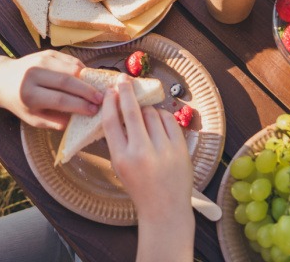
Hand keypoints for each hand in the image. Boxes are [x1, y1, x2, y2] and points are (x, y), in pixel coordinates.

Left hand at [0, 50, 101, 130]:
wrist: (3, 78)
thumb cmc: (20, 102)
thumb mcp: (34, 118)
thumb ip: (56, 122)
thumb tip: (80, 121)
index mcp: (30, 94)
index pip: (60, 100)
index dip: (80, 105)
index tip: (94, 111)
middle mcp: (34, 74)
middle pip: (68, 81)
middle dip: (88, 91)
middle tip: (102, 99)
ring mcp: (41, 60)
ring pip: (72, 68)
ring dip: (87, 79)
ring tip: (98, 90)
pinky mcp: (48, 52)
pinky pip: (70, 60)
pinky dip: (82, 70)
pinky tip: (87, 80)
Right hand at [101, 80, 192, 223]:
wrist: (166, 209)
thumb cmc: (140, 187)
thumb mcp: (120, 166)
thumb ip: (118, 141)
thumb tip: (115, 110)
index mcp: (122, 158)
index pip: (111, 122)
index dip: (109, 103)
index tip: (109, 92)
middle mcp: (141, 152)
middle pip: (131, 111)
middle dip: (126, 92)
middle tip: (123, 80)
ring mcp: (163, 150)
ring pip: (151, 113)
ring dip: (146, 110)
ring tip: (144, 115)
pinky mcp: (180, 148)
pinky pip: (168, 120)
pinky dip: (162, 117)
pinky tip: (158, 120)